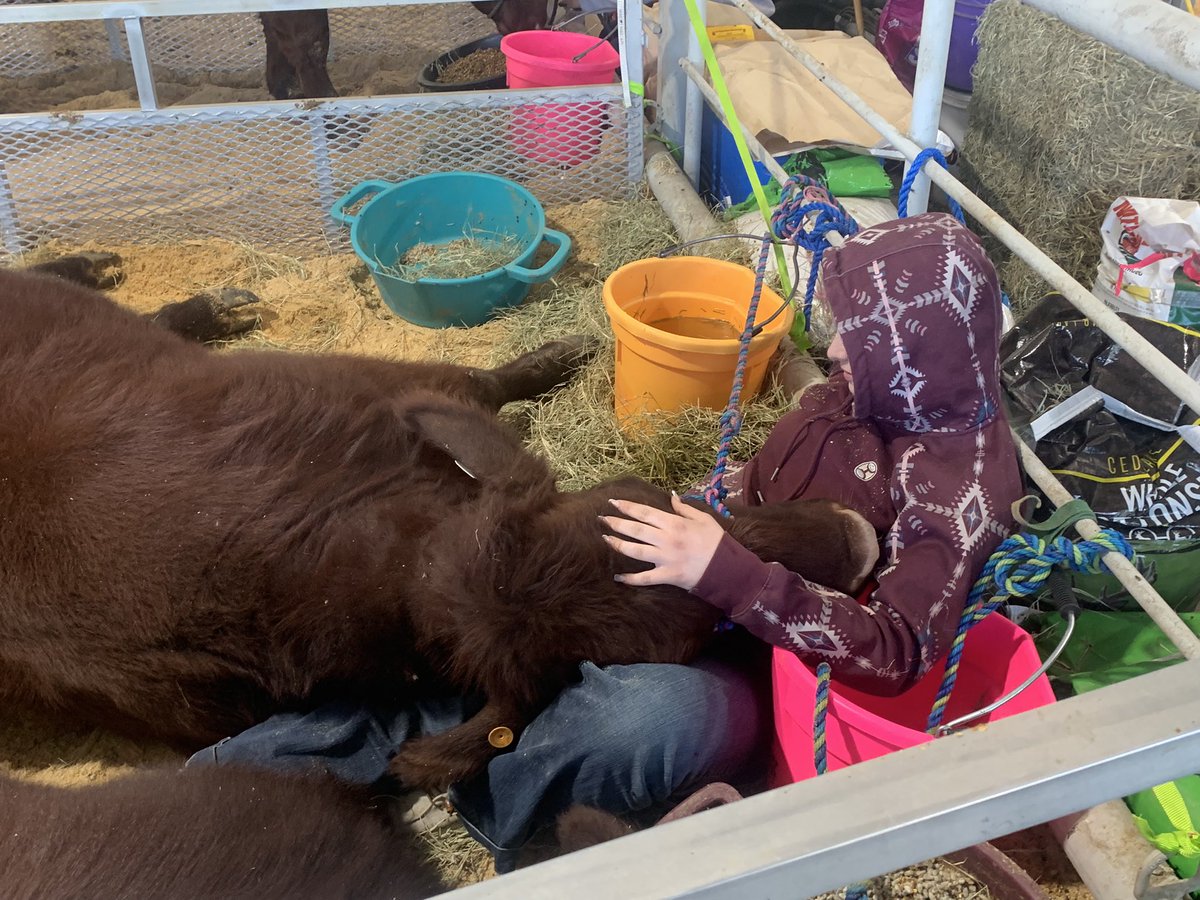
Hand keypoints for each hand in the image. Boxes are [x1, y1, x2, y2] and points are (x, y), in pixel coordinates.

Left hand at [600, 493, 725, 590]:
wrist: (728, 569)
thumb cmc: (717, 542)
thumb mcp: (704, 519)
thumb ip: (685, 509)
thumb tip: (672, 497)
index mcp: (675, 523)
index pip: (645, 512)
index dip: (627, 506)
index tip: (613, 502)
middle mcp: (667, 539)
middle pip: (635, 530)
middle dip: (616, 523)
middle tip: (601, 519)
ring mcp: (665, 559)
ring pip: (635, 551)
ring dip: (618, 545)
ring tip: (605, 539)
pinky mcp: (667, 576)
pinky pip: (645, 579)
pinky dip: (630, 579)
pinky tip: (618, 577)